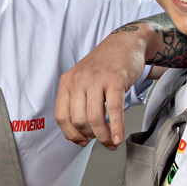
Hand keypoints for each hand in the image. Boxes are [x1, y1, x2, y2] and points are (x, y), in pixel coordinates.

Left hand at [55, 25, 151, 148]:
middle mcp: (78, 80)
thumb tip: (74, 136)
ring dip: (103, 136)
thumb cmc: (104, 66)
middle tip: (101, 138)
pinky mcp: (115, 80)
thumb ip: (76, 104)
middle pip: (78, 120)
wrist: (125, 43)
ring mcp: (96, 79)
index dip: (71, 134)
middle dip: (91, 135)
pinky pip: (113, 110)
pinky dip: (116, 128)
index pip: (61, 116)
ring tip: (111, 142)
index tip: (82, 142)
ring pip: (94, 118)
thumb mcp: (83, 81)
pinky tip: (118, 138)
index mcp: (67, 82)